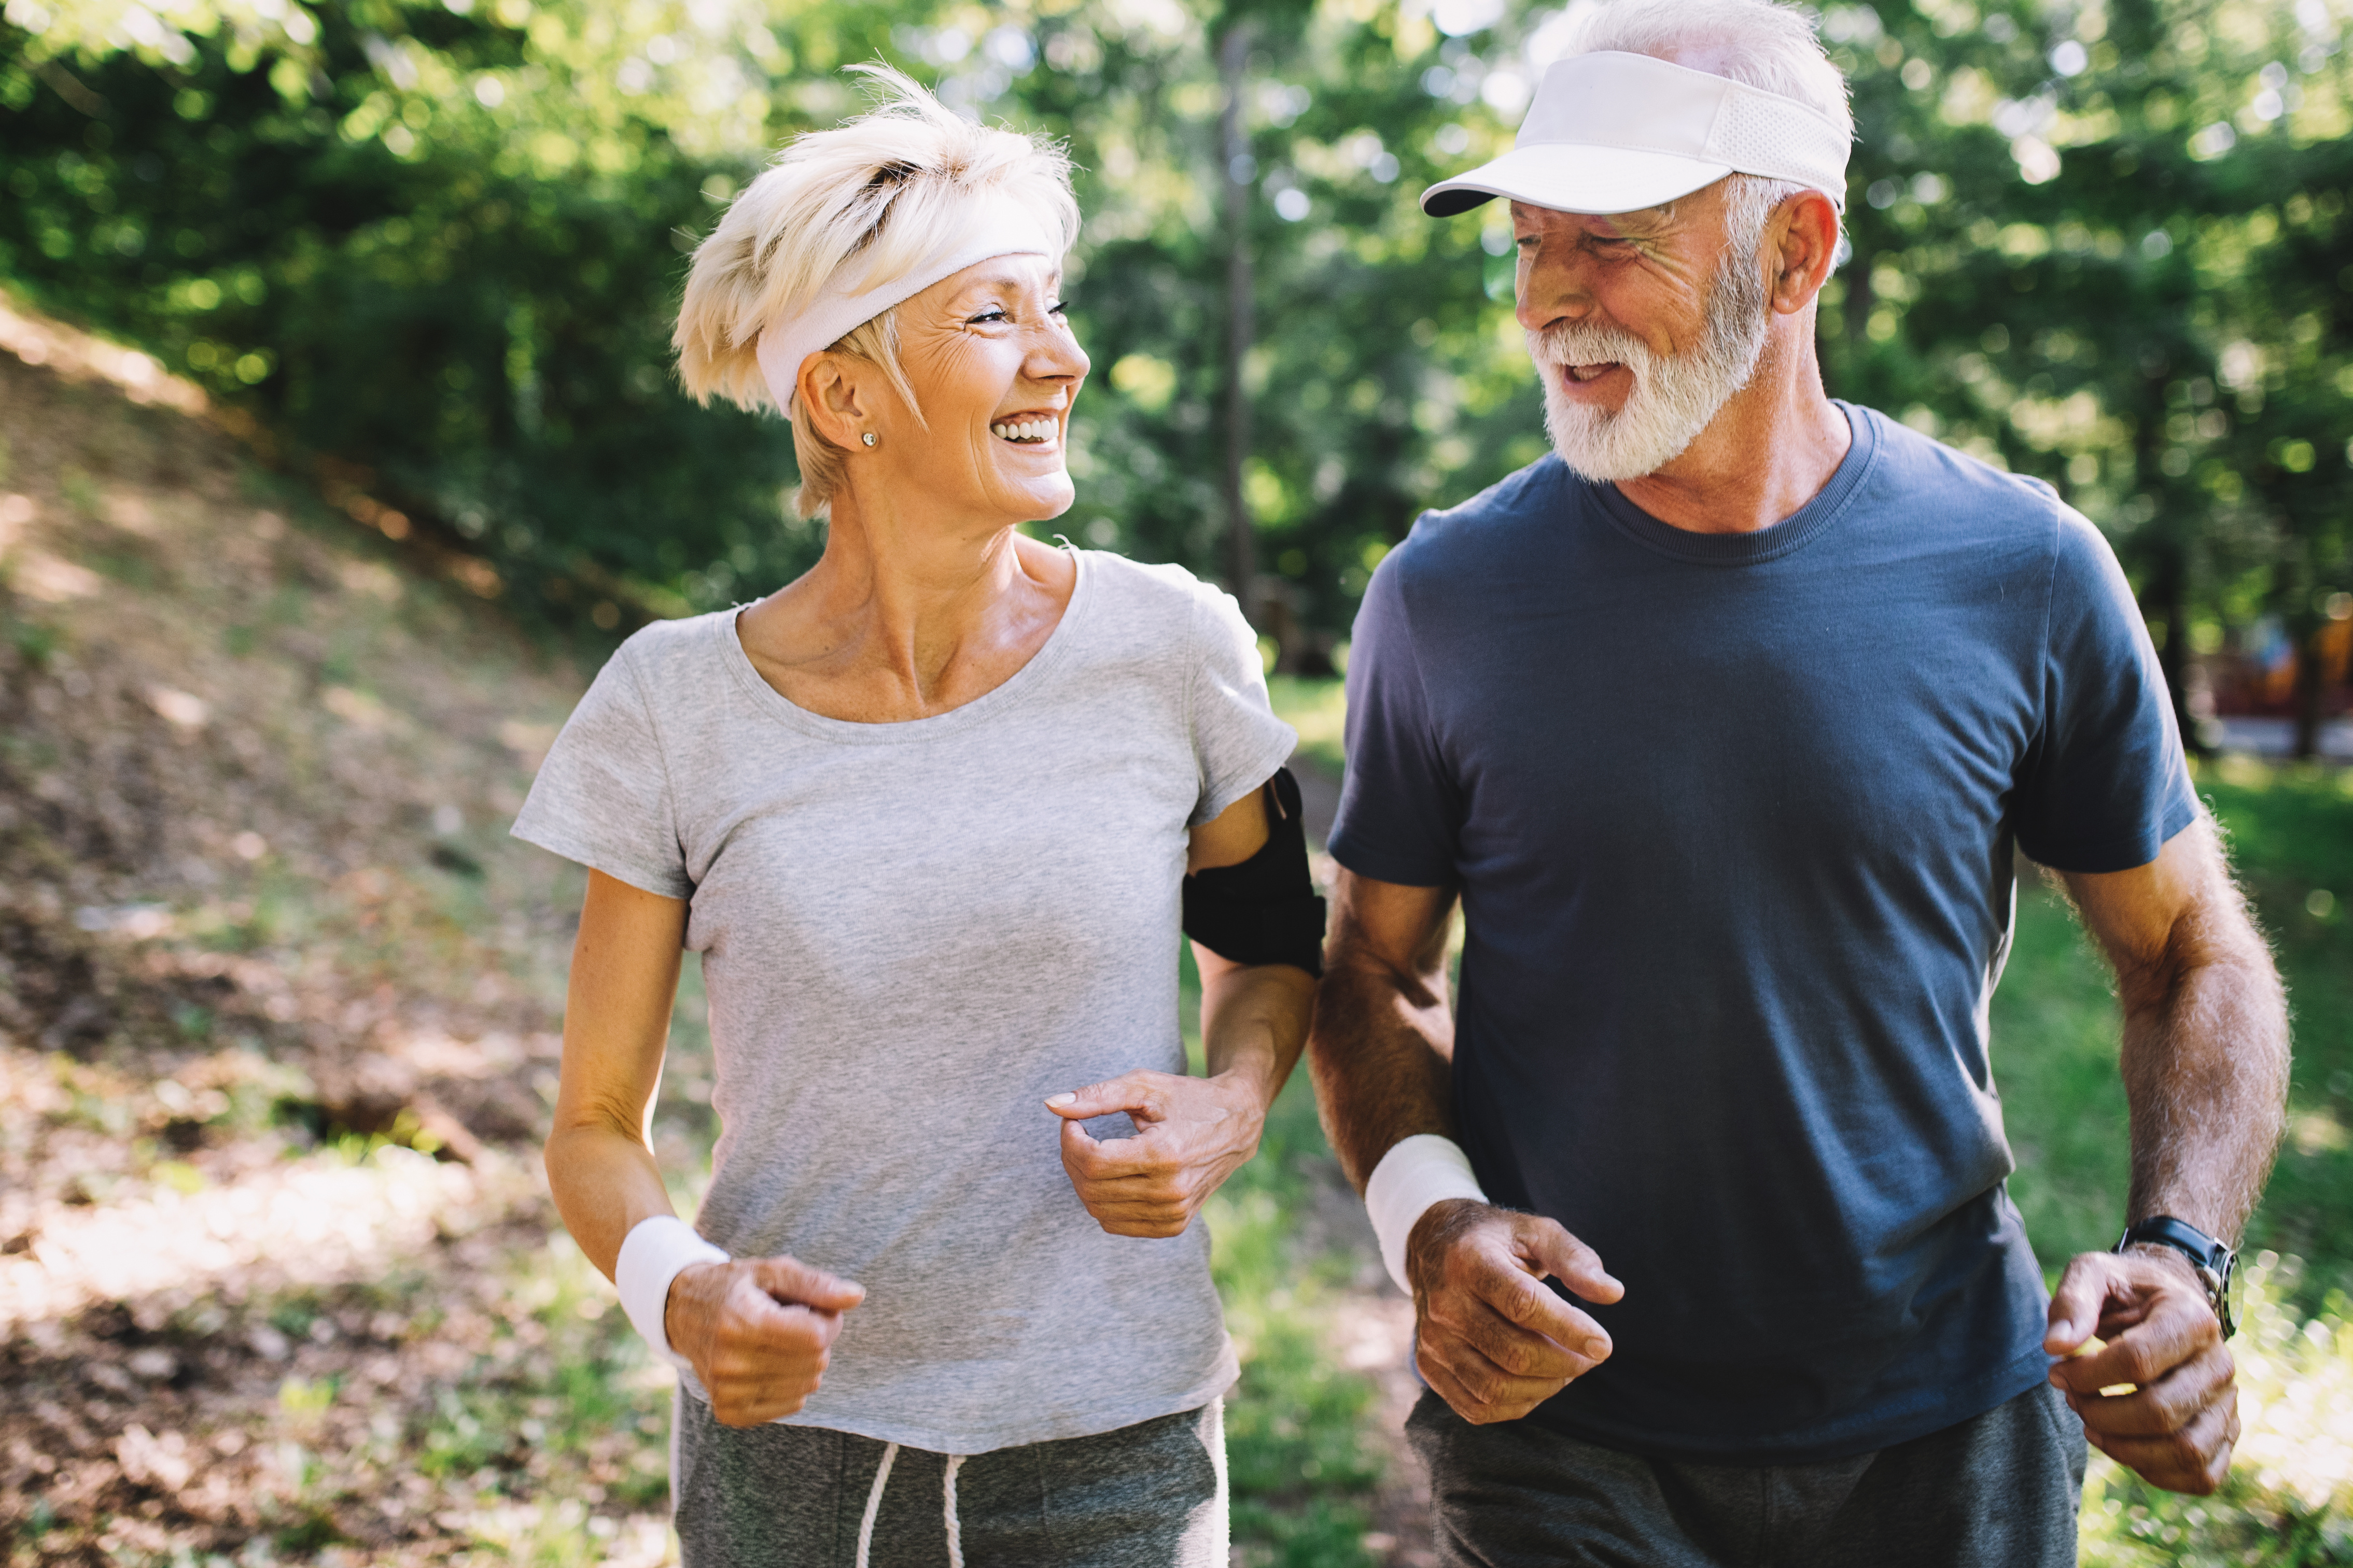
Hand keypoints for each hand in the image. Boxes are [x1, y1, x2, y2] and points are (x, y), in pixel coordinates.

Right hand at [664, 1255, 864, 1426]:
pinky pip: (791, 1405)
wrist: (685, 1313)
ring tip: (779, 1341)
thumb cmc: (738, 1287)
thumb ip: (815, 1284)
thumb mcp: (773, 1271)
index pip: (816, 1337)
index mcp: (742, 1322)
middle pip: (815, 1362)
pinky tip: (770, 1363)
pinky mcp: (729, 1411)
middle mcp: (730, 1362)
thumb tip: (857, 1297)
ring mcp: (727, 1391)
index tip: (810, 1308)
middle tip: (793, 1322)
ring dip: (805, 1362)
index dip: (827, 1320)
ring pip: (806, 1385)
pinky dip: (791, 1384)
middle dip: (817, 1339)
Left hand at [1048, 1068, 1270, 1237]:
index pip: (1093, 1161)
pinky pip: (1115, 1224)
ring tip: (1094, 1152)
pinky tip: (1111, 1175)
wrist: (1237, 1125)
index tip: (1072, 1121)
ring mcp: (1174, 1214)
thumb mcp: (1144, 1086)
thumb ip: (1096, 1095)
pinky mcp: (1173, 1226)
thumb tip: (1051, 1105)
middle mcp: (1171, 1191)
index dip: (1070, 1140)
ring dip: (1083, 1180)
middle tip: (1078, 1132)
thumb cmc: (1187, 1099)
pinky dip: (1102, 1201)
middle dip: (1071, 1158)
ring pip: (1098, 1209)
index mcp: (1165, 1155)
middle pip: (1091, 1187)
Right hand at [1408, 1198, 1622, 1424]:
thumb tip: (1613, 1293)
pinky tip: (1537, 1382)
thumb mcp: (1537, 1232)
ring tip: (1567, 1366)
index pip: (1523, 1304)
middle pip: (1514, 1353)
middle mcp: (1444, 1302)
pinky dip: (1517, 1405)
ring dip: (1545, 1387)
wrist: (1433, 1246)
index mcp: (1470, 1260)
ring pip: (1495, 1388)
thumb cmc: (1498, 1240)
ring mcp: (1432, 1338)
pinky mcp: (1429, 1365)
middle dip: (1565, 1362)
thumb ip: (1575, 1259)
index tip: (1604, 1344)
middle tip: (1590, 1355)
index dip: (1569, 1329)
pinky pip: (1477, 1407)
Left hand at [2045, 1247, 2237, 1493]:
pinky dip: (2156, 1473)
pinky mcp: (2227, 1432)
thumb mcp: (2094, 1273)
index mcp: (2192, 1318)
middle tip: (2071, 1398)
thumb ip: (2073, 1301)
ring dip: (2125, 1449)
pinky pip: (2202, 1474)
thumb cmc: (2126, 1290)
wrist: (2167, 1301)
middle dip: (2101, 1414)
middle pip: (2161, 1412)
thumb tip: (2054, 1346)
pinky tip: (2120, 1446)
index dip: (2086, 1375)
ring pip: (2186, 1451)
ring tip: (2091, 1425)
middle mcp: (2221, 1364)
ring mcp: (2229, 1402)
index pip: (2137, 1361)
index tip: (2057, 1370)